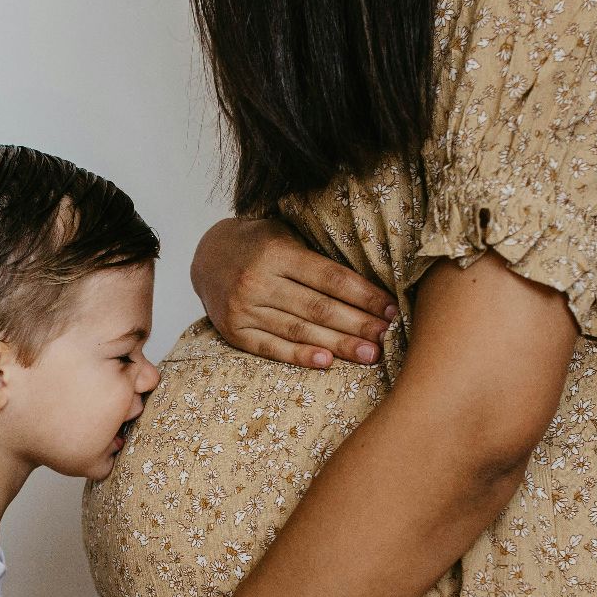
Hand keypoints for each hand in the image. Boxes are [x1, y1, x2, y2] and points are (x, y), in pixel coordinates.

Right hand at [191, 216, 396, 368]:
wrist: (207, 256)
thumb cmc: (259, 244)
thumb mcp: (285, 234)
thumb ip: (316, 256)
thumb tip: (370, 283)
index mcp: (277, 252)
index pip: (330, 278)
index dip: (363, 295)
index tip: (390, 308)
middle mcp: (258, 281)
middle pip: (319, 308)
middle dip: (358, 324)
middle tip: (388, 337)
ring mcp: (244, 309)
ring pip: (299, 330)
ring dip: (338, 345)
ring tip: (369, 354)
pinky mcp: (235, 332)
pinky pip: (272, 347)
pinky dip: (299, 356)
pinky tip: (326, 362)